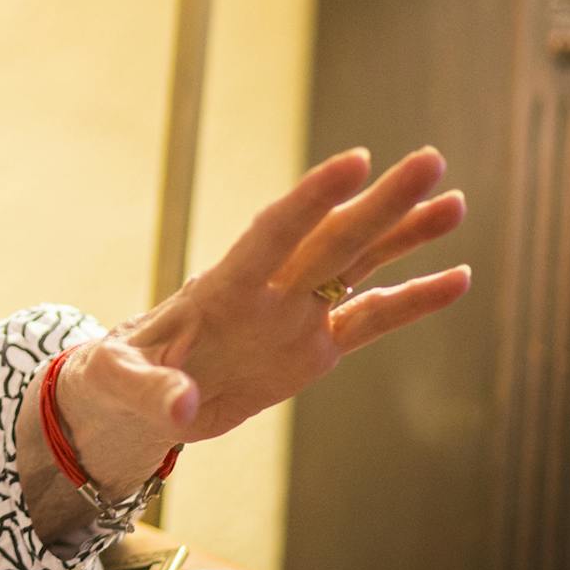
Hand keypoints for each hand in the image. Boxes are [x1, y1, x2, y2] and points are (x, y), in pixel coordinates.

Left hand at [60, 146, 470, 493]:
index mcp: (218, 289)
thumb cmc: (111, 378)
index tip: (355, 161)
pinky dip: (411, 303)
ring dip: (404, 235)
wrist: (130, 402)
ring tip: (453, 200)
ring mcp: (292, 318)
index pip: (271, 233)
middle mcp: (265, 293)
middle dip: (379, 204)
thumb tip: (181, 409)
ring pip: (357, 267)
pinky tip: (458, 277)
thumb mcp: (116, 384)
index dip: (310, 199)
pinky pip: (369, 321)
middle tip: (430, 160)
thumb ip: (150, 393)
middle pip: (330, 240)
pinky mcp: (311, 350)